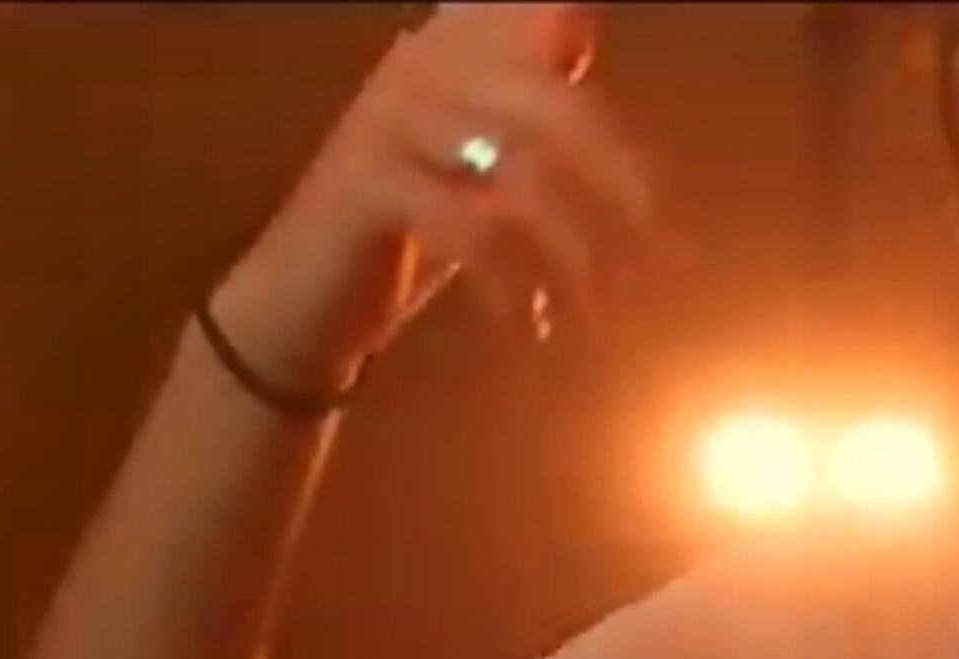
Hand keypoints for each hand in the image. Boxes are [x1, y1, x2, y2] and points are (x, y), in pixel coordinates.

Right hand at [214, 3, 673, 394]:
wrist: (292, 308)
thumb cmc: (396, 242)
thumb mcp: (474, 171)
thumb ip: (527, 115)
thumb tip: (583, 33)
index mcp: (449, 50)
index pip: (541, 17)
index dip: (583, 35)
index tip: (631, 104)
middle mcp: (419, 66)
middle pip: (557, 111)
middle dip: (622, 189)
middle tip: (666, 263)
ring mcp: (388, 121)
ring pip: (524, 182)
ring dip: (578, 261)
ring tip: (600, 317)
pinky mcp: (366, 185)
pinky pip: (473, 229)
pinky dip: (514, 287)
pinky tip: (527, 328)